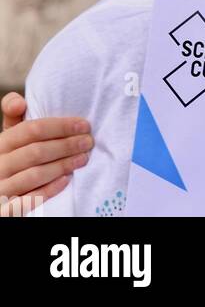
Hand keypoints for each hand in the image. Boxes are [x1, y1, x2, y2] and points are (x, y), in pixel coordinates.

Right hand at [0, 92, 91, 215]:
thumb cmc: (10, 157)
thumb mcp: (8, 136)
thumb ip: (14, 115)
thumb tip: (19, 101)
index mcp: (0, 144)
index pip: (31, 130)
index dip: (60, 126)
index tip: (83, 125)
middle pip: (36, 152)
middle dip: (66, 145)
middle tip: (88, 142)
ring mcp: (1, 188)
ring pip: (34, 175)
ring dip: (63, 166)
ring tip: (83, 159)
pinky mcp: (6, 209)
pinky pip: (29, 200)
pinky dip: (49, 189)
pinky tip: (66, 180)